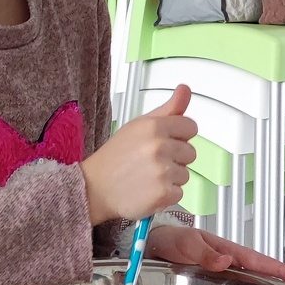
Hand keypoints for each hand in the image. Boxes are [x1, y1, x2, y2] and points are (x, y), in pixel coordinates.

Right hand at [82, 86, 196, 224]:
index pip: (190, 127)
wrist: (94, 188)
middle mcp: (159, 146)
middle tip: (151, 162)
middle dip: (175, 159)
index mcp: (154, 126)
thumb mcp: (138, 126)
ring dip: (170, 178)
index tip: (165, 143)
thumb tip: (185, 89)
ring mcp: (162, 171)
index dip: (179, 137)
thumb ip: (168, 110)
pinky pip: (179, 193)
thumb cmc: (115, 157)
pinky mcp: (163, 193)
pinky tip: (148, 190)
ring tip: (147, 177)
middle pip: (190, 152)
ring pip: (185, 174)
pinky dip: (166, 195)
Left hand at [147, 221, 284, 284]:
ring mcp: (218, 272)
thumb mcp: (186, 243)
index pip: (255, 260)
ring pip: (246, 279)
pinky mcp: (208, 281)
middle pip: (256, 269)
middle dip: (277, 277)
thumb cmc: (168, 240)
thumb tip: (226, 261)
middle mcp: (224, 260)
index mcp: (224, 249)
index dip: (276, 268)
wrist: (149, 246)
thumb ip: (204, 252)